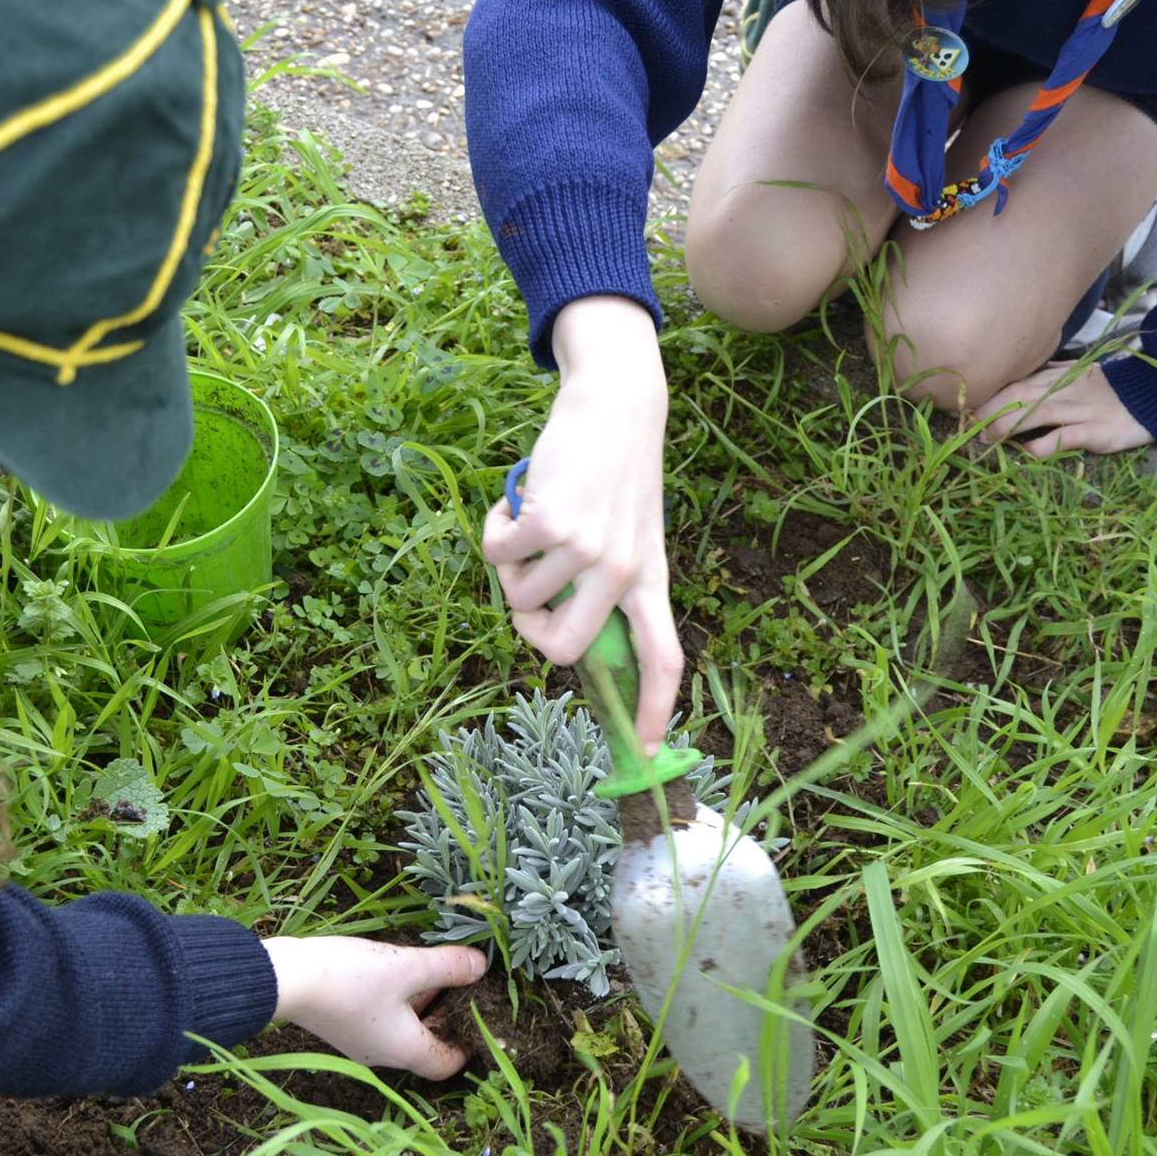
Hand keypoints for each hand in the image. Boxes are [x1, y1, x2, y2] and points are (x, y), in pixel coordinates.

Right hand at [262, 936, 487, 1079]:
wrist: (286, 980)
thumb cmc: (351, 979)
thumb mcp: (407, 967)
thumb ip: (447, 967)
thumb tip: (481, 966)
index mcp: (405, 1050)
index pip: (445, 1065)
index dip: (467, 1049)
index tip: (481, 1026)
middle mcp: (383, 1053)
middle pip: (425, 1047)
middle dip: (447, 1021)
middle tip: (465, 992)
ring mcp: (360, 1040)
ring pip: (403, 1030)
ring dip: (423, 1008)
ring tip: (438, 976)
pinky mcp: (343, 1023)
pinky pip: (383, 1020)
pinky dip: (400, 1002)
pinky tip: (401, 972)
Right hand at [482, 296, 683, 751]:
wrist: (616, 403)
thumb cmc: (615, 473)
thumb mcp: (632, 533)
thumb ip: (611, 583)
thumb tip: (560, 636)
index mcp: (649, 581)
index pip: (663, 658)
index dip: (654, 709)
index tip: (649, 751)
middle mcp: (623, 573)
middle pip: (564, 651)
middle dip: (528, 631)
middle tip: (525, 594)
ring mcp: (587, 549)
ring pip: (517, 597)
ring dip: (508, 563)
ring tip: (532, 521)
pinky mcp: (550, 522)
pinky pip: (496, 554)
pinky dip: (493, 529)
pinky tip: (515, 501)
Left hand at [978, 362, 1154, 458]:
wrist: (1154, 394)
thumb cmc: (1111, 388)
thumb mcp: (1078, 375)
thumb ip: (1048, 377)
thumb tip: (1017, 381)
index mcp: (1057, 376)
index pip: (1015, 382)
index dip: (989, 395)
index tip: (967, 409)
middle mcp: (1063, 390)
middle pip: (1017, 395)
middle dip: (988, 411)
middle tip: (968, 428)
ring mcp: (1078, 410)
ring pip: (1033, 414)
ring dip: (1005, 428)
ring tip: (987, 440)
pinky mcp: (1093, 431)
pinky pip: (1060, 439)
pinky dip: (1038, 447)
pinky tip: (1025, 454)